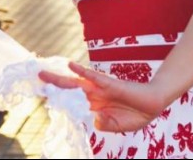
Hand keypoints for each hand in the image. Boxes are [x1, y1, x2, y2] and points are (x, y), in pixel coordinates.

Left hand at [39, 61, 167, 132]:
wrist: (154, 104)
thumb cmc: (136, 114)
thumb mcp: (117, 126)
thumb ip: (104, 124)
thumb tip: (93, 120)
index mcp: (95, 106)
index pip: (72, 101)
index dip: (59, 99)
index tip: (44, 95)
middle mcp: (95, 95)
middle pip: (70, 89)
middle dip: (54, 84)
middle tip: (38, 76)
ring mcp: (102, 89)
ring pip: (78, 82)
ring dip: (61, 78)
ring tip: (45, 74)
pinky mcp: (111, 84)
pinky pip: (95, 77)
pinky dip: (83, 71)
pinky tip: (71, 66)